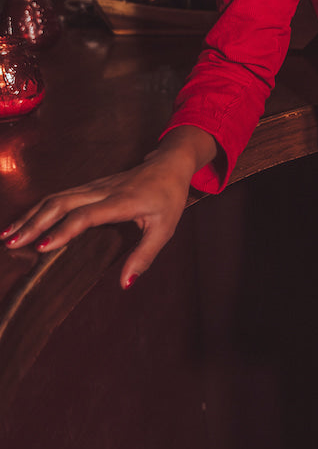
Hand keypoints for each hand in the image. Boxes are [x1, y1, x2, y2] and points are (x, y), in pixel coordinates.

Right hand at [0, 127, 216, 288]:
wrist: (170, 163)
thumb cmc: (169, 197)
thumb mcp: (165, 229)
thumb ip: (144, 256)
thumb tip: (124, 284)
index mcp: (122, 201)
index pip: (87, 215)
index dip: (63, 230)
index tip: (41, 247)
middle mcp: (104, 190)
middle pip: (63, 202)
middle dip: (35, 222)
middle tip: (11, 242)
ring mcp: (96, 185)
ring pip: (58, 197)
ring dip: (32, 214)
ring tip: (8, 234)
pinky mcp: (91, 185)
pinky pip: (61, 195)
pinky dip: (40, 207)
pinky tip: (26, 220)